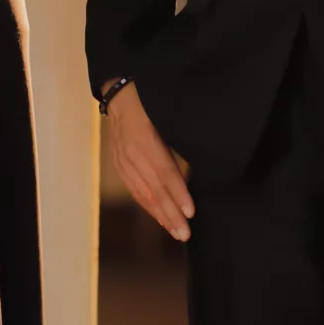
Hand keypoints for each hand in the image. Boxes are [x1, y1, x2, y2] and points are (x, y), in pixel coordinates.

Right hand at [105, 82, 193, 241]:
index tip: (191, 212)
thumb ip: (182, 138)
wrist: (120, 91)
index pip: (164, 172)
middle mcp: (131, 152)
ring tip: (176, 232)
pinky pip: (134, 190)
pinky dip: (147, 206)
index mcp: (145, 138)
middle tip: (185, 233)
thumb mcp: (169, 114)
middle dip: (170, 214)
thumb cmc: (152, 99)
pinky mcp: (119, 164)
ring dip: (160, 215)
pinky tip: (159, 218)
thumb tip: (204, 161)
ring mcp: (122, 160)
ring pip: (142, 193)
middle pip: (153, 188)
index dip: (178, 193)